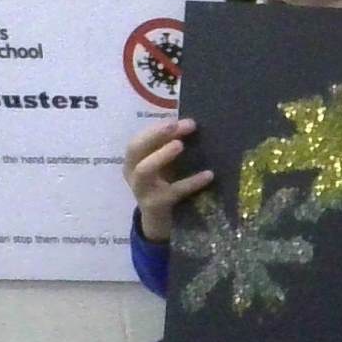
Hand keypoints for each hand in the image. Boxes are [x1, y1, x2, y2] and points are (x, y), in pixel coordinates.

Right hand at [123, 118, 213, 241]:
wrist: (160, 221)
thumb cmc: (163, 186)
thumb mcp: (163, 166)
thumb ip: (170, 146)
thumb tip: (191, 124)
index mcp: (132, 162)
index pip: (138, 140)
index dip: (155, 129)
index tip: (177, 120)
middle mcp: (132, 174)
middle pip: (135, 150)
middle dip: (154, 135)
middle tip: (174, 126)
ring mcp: (142, 191)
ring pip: (144, 170)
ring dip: (161, 155)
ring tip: (180, 145)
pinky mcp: (156, 205)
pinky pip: (173, 191)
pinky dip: (192, 182)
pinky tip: (209, 174)